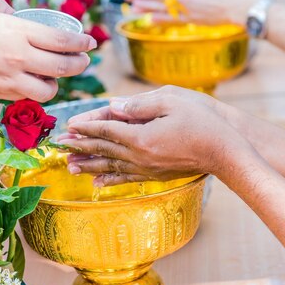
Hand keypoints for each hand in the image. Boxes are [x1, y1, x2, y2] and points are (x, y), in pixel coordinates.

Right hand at [0, 0, 95, 101]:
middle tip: (83, 60)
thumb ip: (8, 11)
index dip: (81, 43)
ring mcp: (10, 79)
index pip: (62, 41)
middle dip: (80, 64)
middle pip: (63, 68)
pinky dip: (34, 91)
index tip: (90, 43)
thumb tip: (17, 16)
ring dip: (57, 83)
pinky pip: (27, 96)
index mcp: (19, 32)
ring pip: (48, 90)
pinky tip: (31, 81)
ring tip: (54, 75)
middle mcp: (19, 58)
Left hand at [57, 86, 237, 185]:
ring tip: (69, 166)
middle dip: (79, 146)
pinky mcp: (156, 175)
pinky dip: (110, 180)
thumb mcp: (172, 101)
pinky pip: (126, 178)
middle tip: (58, 146)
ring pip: (110, 166)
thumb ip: (139, 105)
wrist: (225, 152)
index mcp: (140, 137)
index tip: (68, 125)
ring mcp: (147, 168)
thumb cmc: (202, 122)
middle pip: (102, 150)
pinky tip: (98, 183)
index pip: (105, 130)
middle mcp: (139, 156)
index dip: (85, 126)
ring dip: (88, 165)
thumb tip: (114, 107)